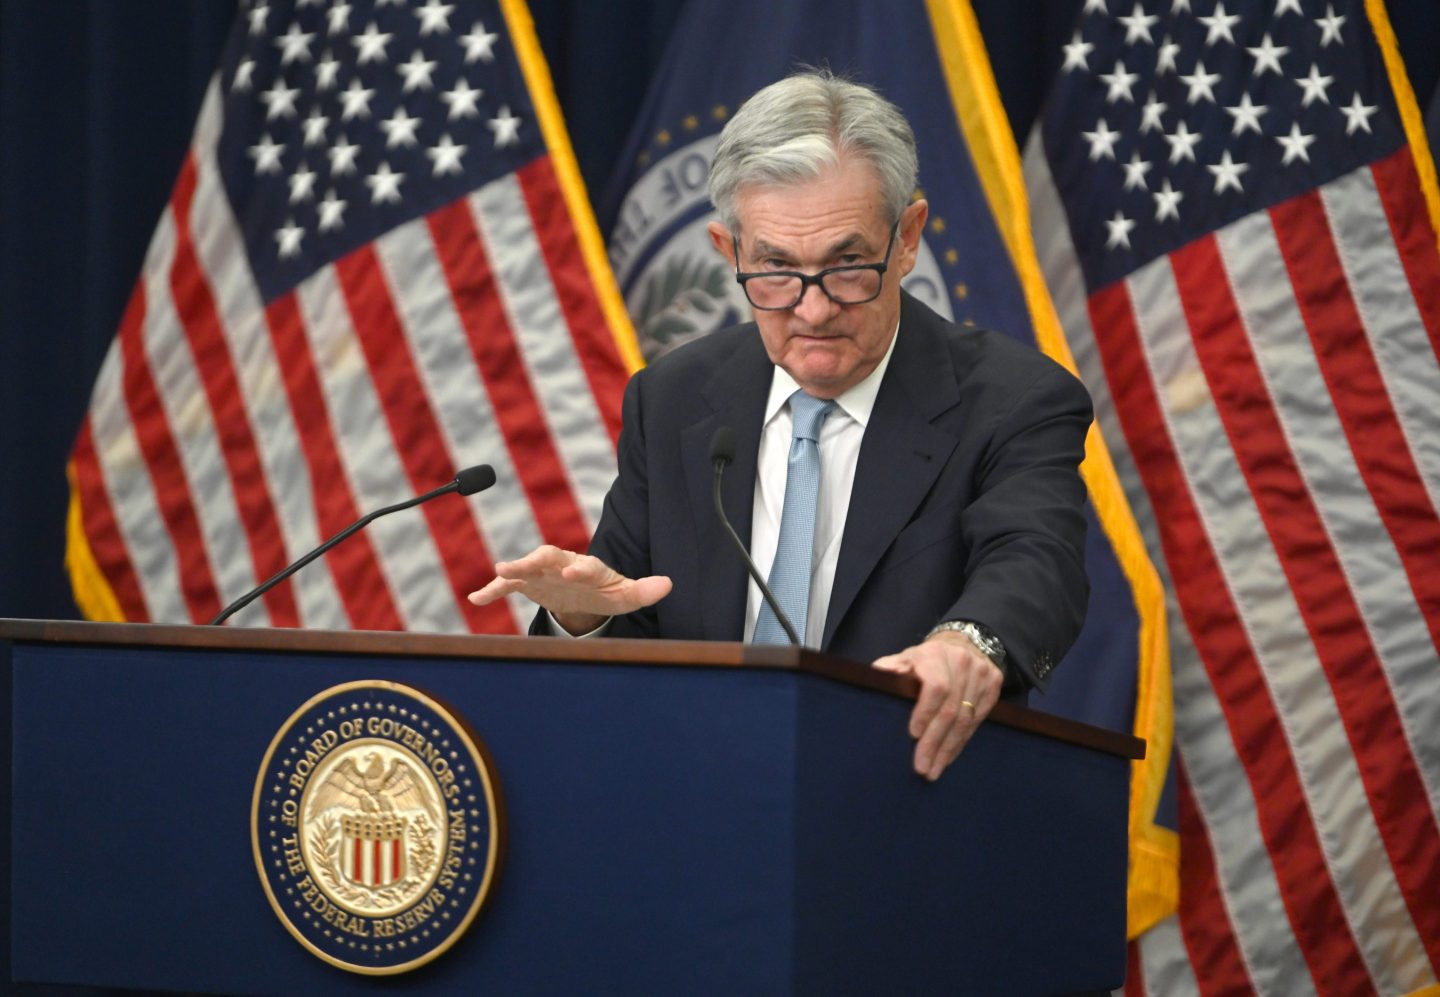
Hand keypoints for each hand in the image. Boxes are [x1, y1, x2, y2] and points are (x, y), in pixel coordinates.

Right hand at [467, 545, 671, 634]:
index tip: (573, 573)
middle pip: (548, 556)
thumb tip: (669, 585)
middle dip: (535, 560)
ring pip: (526, 566)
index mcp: (589, 567)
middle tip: (522, 564)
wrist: (584, 595)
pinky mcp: (528, 583)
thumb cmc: (606, 592)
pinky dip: (492, 590)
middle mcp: (563, 564)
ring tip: (499, 572)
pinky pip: (507, 585)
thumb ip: (644, 590)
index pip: (585, 565)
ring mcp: (543, 572)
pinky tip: (475, 599)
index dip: (580, 568)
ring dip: (513, 569)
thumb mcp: (625, 595)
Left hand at [872, 631, 1003, 780]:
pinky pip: (978, 720)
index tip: (913, 735)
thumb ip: (889, 669)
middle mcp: (961, 661)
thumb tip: (878, 679)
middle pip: (951, 709)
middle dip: (935, 742)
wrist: (960, 644)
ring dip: (949, 748)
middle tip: (922, 767)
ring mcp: (981, 673)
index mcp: (935, 654)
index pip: (936, 687)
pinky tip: (949, 756)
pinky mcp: (993, 685)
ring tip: (934, 769)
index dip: (925, 713)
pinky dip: (962, 741)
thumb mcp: (903, 658)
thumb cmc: (923, 660)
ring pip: (966, 719)